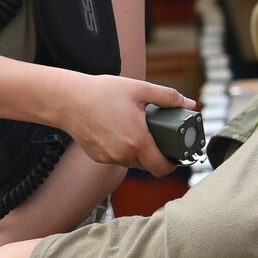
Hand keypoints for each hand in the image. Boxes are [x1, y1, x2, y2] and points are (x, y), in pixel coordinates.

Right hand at [60, 74, 196, 176]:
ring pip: (132, 162)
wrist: (67, 100)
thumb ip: (167, 97)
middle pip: (148, 166)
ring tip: (137, 130)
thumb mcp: (139, 89)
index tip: (175, 155)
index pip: (162, 169)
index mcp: (137, 142)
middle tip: (158, 138)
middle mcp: (123, 155)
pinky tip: (119, 131)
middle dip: (156, 155)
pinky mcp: (98, 156)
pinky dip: (122, 149)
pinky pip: (117, 158)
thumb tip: (190, 104)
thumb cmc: (102, 92)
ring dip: (139, 151)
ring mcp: (109, 158)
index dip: (172, 165)